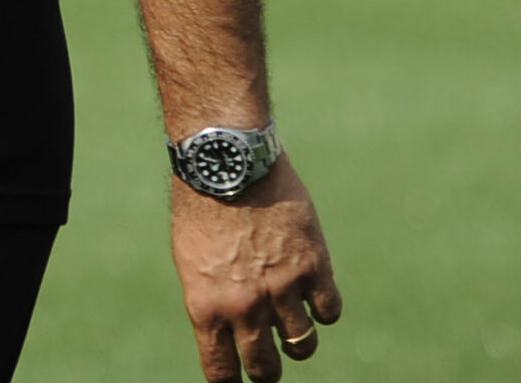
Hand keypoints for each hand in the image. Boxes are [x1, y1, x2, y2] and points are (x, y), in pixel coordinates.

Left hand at [168, 153, 342, 380]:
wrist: (227, 161)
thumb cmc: (201, 205)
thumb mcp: (191, 259)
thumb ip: (211, 298)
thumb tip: (228, 331)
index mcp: (206, 307)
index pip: (222, 371)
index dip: (232, 381)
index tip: (239, 381)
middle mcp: (244, 306)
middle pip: (265, 367)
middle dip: (267, 370)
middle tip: (271, 363)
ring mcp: (282, 289)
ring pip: (303, 344)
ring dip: (300, 342)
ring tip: (296, 331)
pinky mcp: (313, 267)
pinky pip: (329, 311)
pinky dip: (323, 309)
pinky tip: (314, 295)